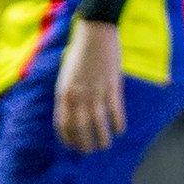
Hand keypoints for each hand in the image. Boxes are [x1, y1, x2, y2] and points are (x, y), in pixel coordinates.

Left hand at [54, 20, 125, 151]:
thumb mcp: (66, 73)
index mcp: (64, 92)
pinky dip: (118, 123)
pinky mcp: (112, 86)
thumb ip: (68, 92)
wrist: (95, 32)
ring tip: (105, 146)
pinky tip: (120, 130)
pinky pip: (115, 110)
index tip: (73, 146)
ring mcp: (96, 91)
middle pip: (81, 127)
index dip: (68, 138)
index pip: (63, 123)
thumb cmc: (79, 51)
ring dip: (103, 138)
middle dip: (85, 143)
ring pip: (99, 123)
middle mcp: (78, 95)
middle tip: (90, 151)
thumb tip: (72, 110)